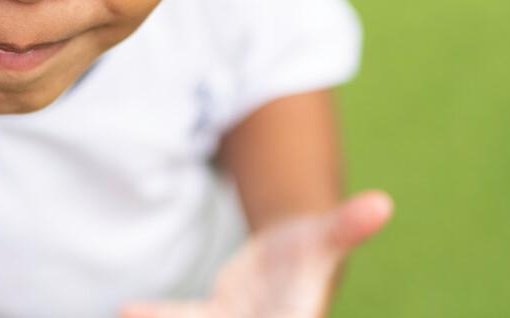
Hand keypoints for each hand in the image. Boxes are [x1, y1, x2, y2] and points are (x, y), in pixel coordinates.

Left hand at [119, 190, 392, 317]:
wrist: (290, 261)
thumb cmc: (312, 248)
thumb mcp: (326, 236)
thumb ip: (350, 224)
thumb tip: (383, 202)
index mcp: (297, 317)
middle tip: (161, 316)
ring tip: (126, 312)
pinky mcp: (211, 316)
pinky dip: (156, 316)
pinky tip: (125, 310)